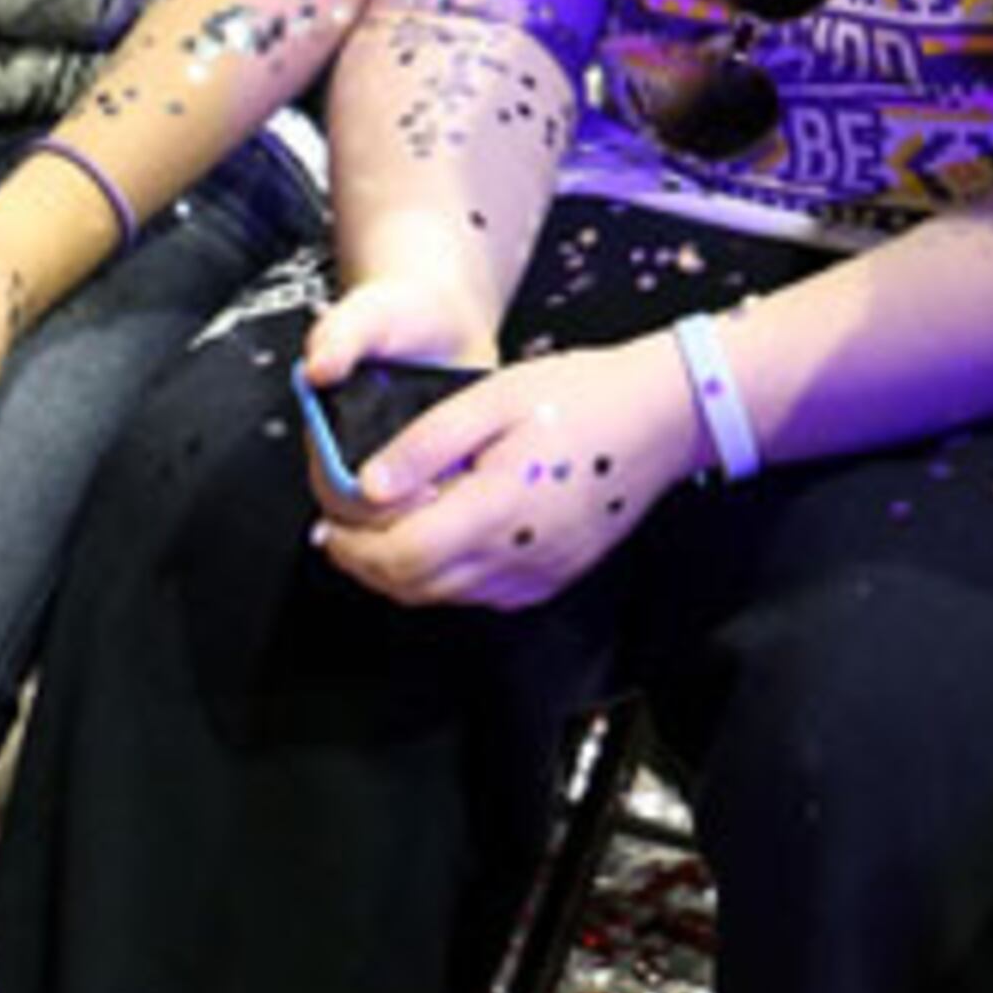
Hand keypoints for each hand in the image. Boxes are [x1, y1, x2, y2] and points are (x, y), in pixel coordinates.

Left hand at [313, 334, 704, 612]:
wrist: (663, 417)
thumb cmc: (585, 396)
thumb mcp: (491, 398)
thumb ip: (424, 444)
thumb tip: (368, 485)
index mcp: (497, 510)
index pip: (400, 557)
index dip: (353, 549)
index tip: (328, 527)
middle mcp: (517, 557)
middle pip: (415, 587)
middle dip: (367, 565)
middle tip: (340, 534)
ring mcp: (539, 574)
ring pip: (446, 595)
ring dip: (404, 571)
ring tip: (385, 529)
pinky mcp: (553, 576)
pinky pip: (483, 592)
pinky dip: (447, 575)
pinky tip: (443, 535)